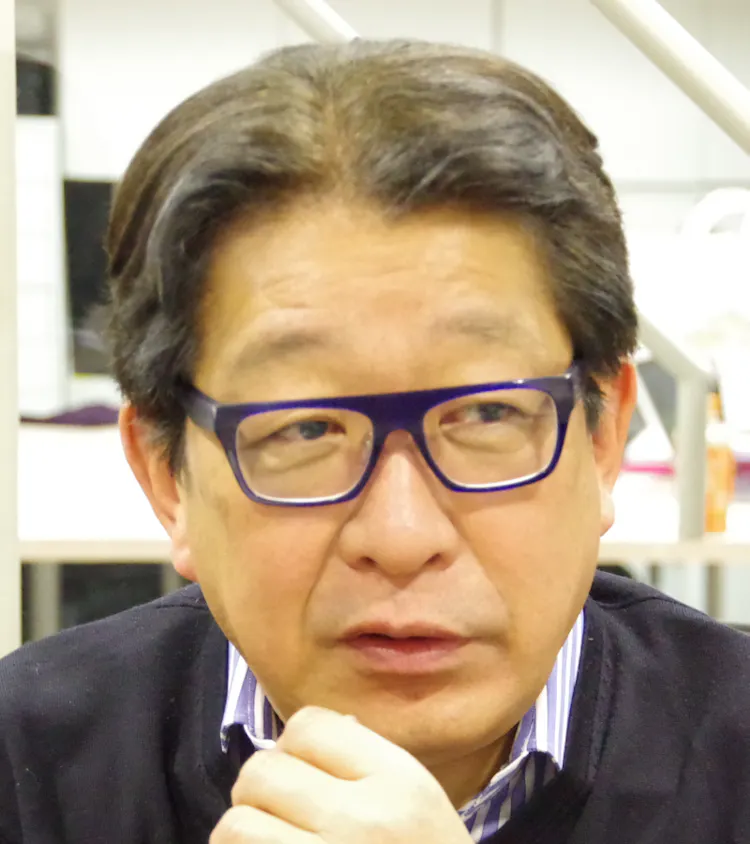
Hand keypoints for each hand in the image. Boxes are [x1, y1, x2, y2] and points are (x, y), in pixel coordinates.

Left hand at [211, 706, 473, 843]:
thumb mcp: (416, 800)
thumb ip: (363, 761)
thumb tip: (298, 736)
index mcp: (396, 779)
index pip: (308, 725)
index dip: (292, 744)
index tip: (301, 770)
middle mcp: (362, 819)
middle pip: (262, 770)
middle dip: (259, 788)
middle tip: (276, 811)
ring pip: (236, 826)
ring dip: (244, 832)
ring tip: (267, 841)